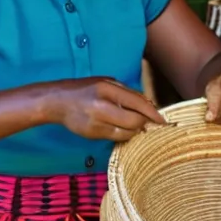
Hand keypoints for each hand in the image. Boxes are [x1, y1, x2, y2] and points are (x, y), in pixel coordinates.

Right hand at [49, 77, 165, 141]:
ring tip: (137, 125)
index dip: (152, 112)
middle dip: (145, 122)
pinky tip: (125, 129)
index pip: (137, 102)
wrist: (58, 101)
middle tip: (150, 122)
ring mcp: (96, 121)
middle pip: (135, 120)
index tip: (163, 120)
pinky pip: (117, 137)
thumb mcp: (106, 82)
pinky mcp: (93, 134)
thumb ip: (126, 92)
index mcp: (106, 88)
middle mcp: (101, 105)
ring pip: (127, 131)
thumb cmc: (85, 89)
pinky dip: (126, 134)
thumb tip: (149, 104)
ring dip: (136, 130)